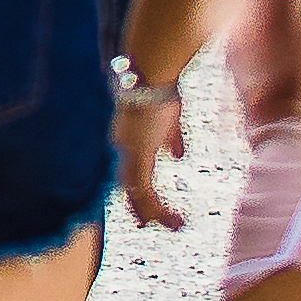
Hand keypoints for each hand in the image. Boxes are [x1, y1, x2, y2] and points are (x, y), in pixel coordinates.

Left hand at [114, 71, 188, 228]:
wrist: (152, 75)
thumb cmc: (161, 88)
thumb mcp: (169, 118)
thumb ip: (171, 138)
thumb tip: (178, 156)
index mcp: (128, 135)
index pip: (130, 166)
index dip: (137, 184)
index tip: (148, 198)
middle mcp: (122, 145)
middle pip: (127, 182)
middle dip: (137, 204)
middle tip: (144, 222)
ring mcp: (127, 152)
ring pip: (134, 192)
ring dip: (152, 212)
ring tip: (171, 225)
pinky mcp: (137, 157)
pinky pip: (144, 193)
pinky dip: (157, 210)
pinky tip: (173, 220)